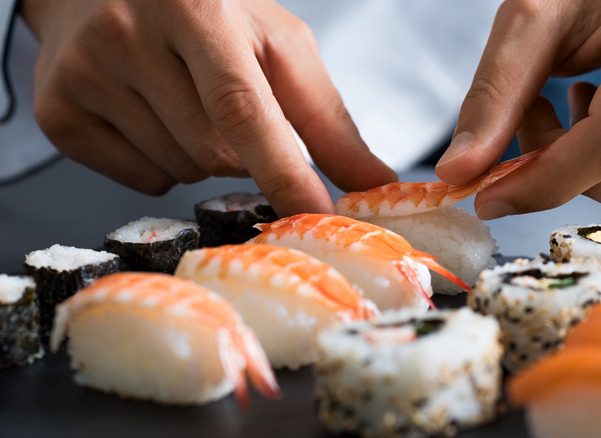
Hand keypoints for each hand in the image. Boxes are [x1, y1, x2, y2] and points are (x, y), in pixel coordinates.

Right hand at [21, 0, 396, 215]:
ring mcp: (85, 73)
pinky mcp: (58, 111)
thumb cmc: (205, 12)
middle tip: (229, 108)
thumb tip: (373, 184)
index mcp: (198, 8)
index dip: (284, 173)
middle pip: (215, 154)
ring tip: (186, 101)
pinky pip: (141, 181)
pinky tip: (152, 117)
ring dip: (203, 157)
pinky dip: (163, 166)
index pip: (243, 108)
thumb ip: (327, 118)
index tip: (318, 220)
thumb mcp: (276, 45)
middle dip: (243, 154)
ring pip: (180, 171)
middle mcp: (130, 34)